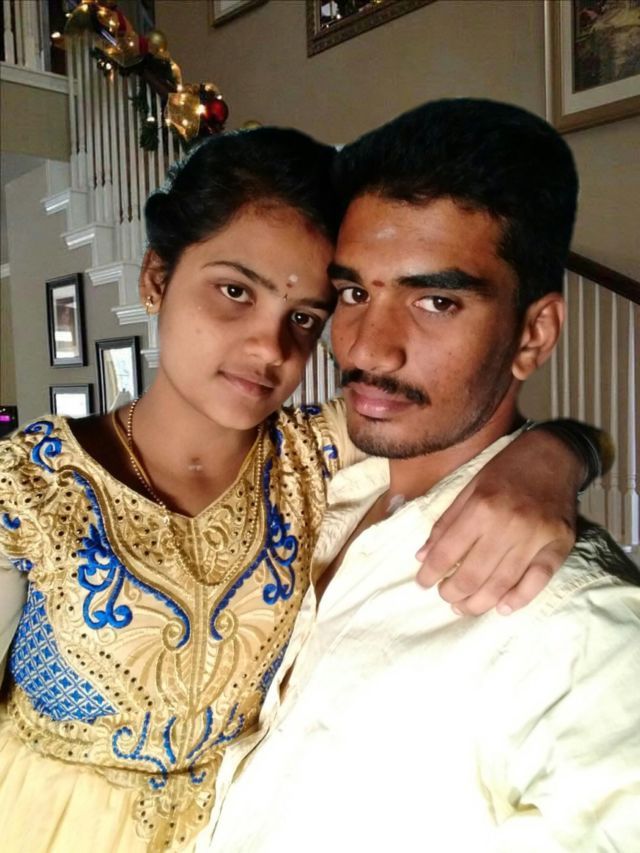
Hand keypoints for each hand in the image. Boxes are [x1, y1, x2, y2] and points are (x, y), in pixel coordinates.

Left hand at [415, 429, 581, 614]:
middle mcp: (507, 524)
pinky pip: (538, 581)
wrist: (554, 455)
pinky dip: (519, 599)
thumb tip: (422, 556)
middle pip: (473, 574)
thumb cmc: (506, 470)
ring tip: (464, 607)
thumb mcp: (469, 487)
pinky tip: (503, 608)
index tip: (422, 583)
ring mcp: (536, 537)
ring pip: (502, 584)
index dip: (430, 573)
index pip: (447, 552)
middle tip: (445, 597)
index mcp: (481, 507)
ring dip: (479, 603)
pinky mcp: (560, 545)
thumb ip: (446, 523)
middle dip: (452, 592)